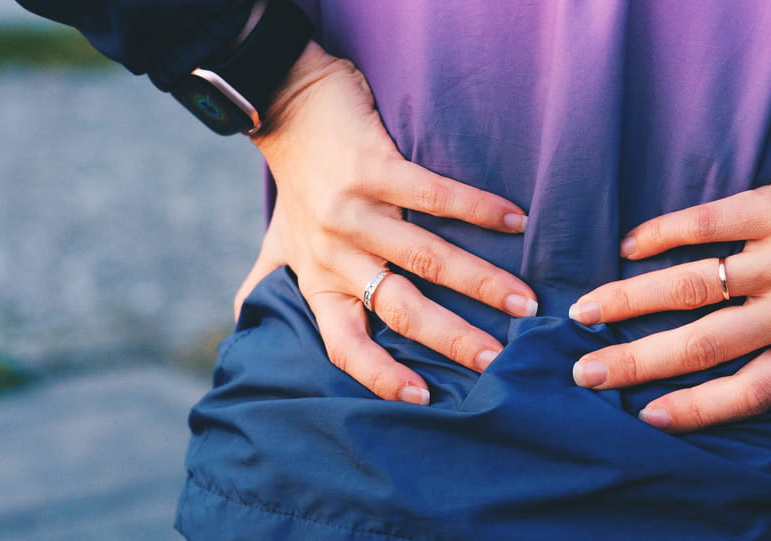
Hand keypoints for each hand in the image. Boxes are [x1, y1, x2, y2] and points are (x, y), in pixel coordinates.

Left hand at [235, 43, 537, 404]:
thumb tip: (247, 335)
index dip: (381, 375)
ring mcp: (353, 210)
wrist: (286, 103)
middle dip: (452, 338)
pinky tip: (515, 221)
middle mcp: (334, 252)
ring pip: (424, 258)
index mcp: (317, 279)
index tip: (425, 400)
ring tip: (523, 302)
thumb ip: (268, 285)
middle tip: (496, 361)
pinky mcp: (373, 167)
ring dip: (479, 281)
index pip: (345, 343)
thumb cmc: (295, 182)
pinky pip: (433, 194)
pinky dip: (478, 209)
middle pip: (398, 308)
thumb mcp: (279, 242)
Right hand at [568, 128, 770, 458]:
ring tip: (583, 312)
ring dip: (631, 298)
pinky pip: (710, 220)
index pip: (751, 390)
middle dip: (637, 361)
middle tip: (585, 372)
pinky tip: (627, 245)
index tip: (646, 418)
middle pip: (705, 344)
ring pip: (693, 284)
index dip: (697, 409)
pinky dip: (665, 232)